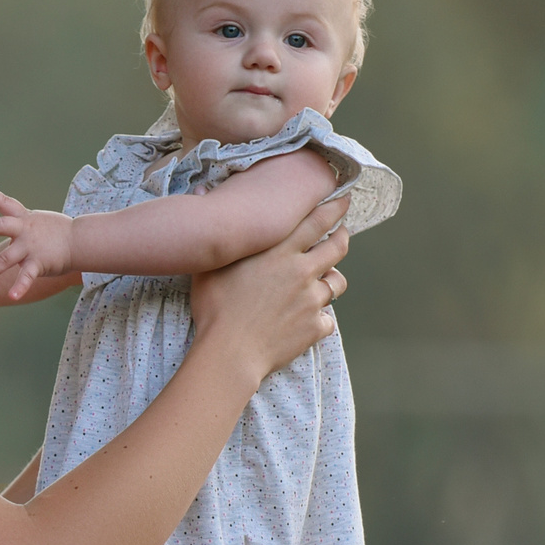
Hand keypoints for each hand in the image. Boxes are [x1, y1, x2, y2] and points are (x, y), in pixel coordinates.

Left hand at [0, 182, 73, 300]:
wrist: (83, 241)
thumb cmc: (61, 233)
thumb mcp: (40, 223)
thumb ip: (24, 228)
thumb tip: (14, 235)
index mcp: (24, 218)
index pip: (4, 202)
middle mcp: (24, 231)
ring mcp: (30, 247)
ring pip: (5, 259)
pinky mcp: (38, 263)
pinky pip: (26, 277)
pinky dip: (19, 288)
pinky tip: (12, 296)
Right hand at [188, 195, 349, 382]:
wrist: (230, 352)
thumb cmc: (215, 308)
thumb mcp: (210, 265)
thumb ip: (219, 233)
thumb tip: (202, 191)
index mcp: (280, 252)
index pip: (317, 221)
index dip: (334, 208)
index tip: (343, 201)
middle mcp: (302, 271)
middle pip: (337, 247)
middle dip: (342, 237)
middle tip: (342, 233)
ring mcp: (311, 300)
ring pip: (337, 283)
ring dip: (332, 279)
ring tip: (324, 281)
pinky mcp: (315, 326)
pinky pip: (327, 319)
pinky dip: (320, 318)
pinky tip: (308, 321)